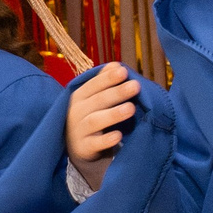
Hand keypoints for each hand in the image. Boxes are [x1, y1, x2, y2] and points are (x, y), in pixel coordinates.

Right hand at [65, 63, 139, 190]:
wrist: (78, 146)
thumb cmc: (90, 116)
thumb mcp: (94, 99)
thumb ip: (104, 83)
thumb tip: (116, 65)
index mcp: (79, 97)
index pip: (93, 85)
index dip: (107, 78)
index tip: (124, 71)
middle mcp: (76, 112)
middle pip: (97, 101)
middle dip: (117, 92)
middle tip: (136, 86)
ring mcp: (79, 130)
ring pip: (95, 121)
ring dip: (113, 114)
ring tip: (131, 108)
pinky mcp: (84, 147)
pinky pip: (95, 143)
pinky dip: (106, 140)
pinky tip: (119, 136)